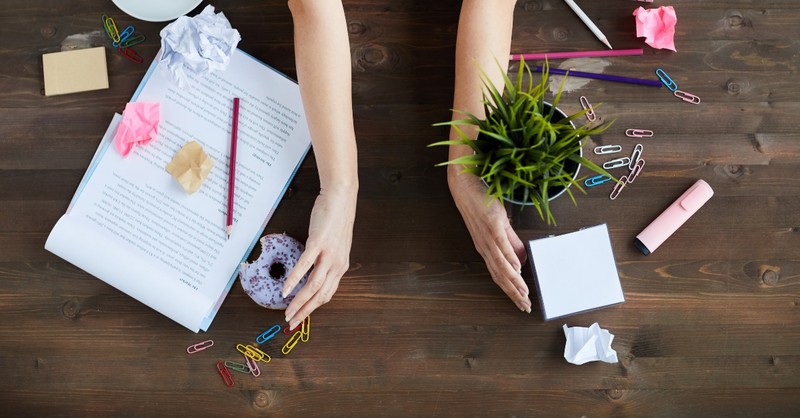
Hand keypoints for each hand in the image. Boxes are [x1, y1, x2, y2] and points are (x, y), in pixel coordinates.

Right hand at [282, 185, 356, 328]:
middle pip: (320, 295)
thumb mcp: (335, 245)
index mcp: (340, 266)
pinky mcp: (318, 243)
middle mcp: (337, 264)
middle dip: (304, 312)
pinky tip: (285, 289)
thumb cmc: (335, 220)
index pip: (326, 294)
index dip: (313, 309)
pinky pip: (305, 266)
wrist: (341, 199)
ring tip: (287, 312)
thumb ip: (327, 261)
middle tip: (291, 323)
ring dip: (299, 301)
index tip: (300, 318)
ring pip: (313, 285)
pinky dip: (294, 280)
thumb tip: (313, 272)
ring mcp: (328, 254)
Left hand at [448, 169, 531, 312]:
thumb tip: (520, 260)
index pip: (499, 275)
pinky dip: (510, 260)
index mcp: (485, 249)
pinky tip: (518, 270)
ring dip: (513, 283)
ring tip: (524, 294)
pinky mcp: (493, 227)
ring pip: (502, 266)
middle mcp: (485, 247)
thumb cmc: (480, 204)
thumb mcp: (498, 227)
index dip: (510, 290)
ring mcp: (488, 238)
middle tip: (525, 307)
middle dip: (513, 293)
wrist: (465, 187)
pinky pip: (502, 247)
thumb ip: (510, 243)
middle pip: (500, 276)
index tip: (521, 302)